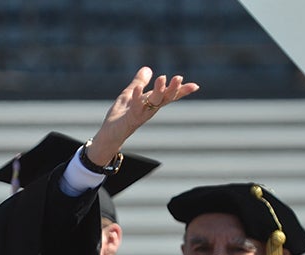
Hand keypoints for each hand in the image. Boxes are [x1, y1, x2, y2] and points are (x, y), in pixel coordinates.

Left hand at [83, 67, 199, 167]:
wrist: (109, 134)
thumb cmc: (121, 115)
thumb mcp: (130, 95)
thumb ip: (139, 82)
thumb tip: (148, 69)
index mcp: (152, 103)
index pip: (168, 96)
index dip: (181, 91)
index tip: (195, 86)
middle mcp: (149, 109)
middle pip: (164, 99)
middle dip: (173, 89)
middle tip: (179, 78)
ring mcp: (140, 114)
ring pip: (152, 103)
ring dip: (158, 91)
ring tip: (162, 78)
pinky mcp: (129, 118)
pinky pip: (134, 108)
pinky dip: (137, 98)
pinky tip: (138, 89)